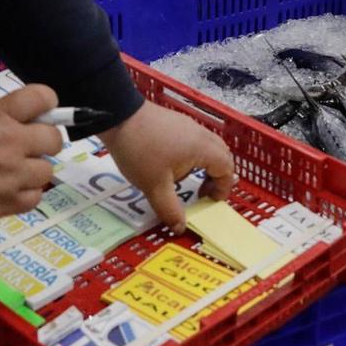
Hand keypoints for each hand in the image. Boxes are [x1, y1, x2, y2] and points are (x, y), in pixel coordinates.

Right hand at [0, 84, 65, 230]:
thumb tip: (7, 124)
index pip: (40, 97)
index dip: (47, 103)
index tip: (43, 111)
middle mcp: (11, 143)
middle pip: (53, 138)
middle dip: (46, 141)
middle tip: (30, 149)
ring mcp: (11, 175)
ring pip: (46, 171)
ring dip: (34, 172)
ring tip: (14, 175)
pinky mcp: (6, 203)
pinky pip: (34, 198)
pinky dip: (25, 196)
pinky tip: (9, 193)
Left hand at [100, 101, 237, 230]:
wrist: (118, 116)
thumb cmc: (141, 152)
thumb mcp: (155, 186)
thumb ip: (170, 209)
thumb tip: (180, 228)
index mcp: (203, 149)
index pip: (226, 169)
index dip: (222, 189)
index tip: (207, 201)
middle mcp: (201, 134)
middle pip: (222, 155)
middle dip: (216, 177)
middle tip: (201, 192)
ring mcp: (189, 125)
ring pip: (208, 146)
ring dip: (204, 165)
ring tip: (184, 179)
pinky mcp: (176, 121)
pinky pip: (195, 140)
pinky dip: (193, 154)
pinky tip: (170, 163)